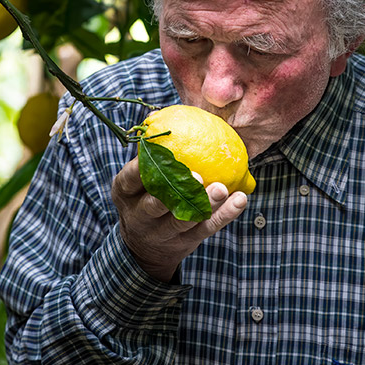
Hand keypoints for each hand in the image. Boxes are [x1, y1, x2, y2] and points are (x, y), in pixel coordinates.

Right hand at [111, 157, 248, 281]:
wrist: (144, 248)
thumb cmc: (143, 197)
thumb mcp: (134, 182)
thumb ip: (149, 156)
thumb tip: (156, 117)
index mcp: (125, 193)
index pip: (130, 179)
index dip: (142, 168)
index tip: (160, 153)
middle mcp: (139, 215)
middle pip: (156, 205)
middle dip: (177, 190)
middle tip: (198, 176)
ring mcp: (162, 232)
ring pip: (184, 219)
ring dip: (206, 203)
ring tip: (222, 188)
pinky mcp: (186, 242)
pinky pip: (207, 228)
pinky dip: (225, 214)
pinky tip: (239, 199)